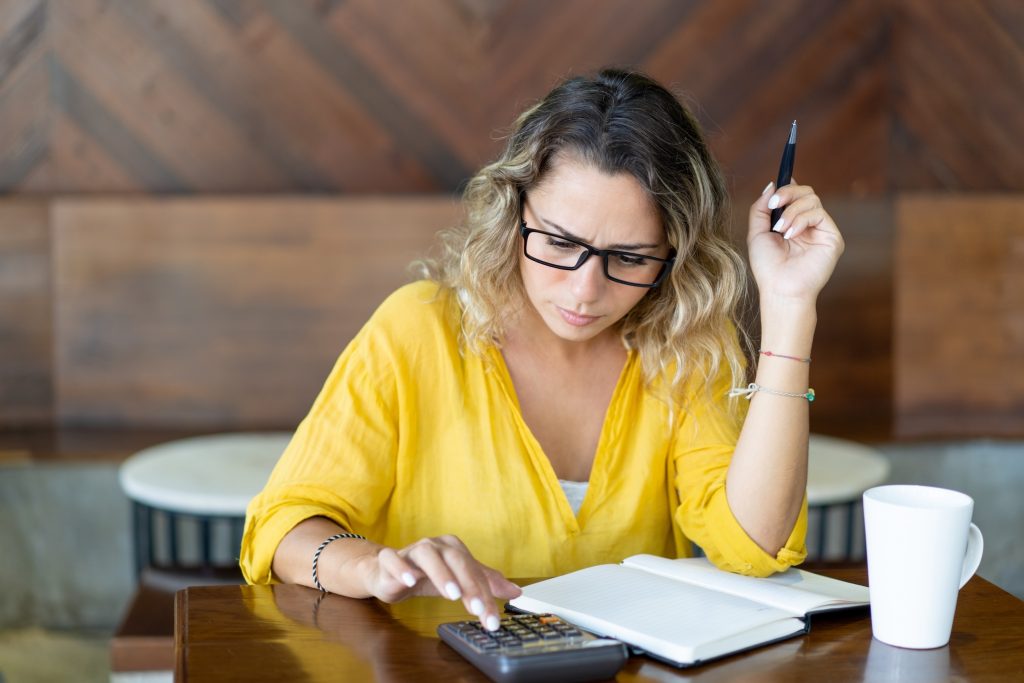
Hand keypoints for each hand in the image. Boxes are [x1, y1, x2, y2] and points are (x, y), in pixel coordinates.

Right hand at [351, 534, 521, 630]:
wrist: (387, 572)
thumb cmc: (425, 575)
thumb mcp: (457, 581)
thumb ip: (485, 584)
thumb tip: (516, 592)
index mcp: (453, 548)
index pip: (474, 570)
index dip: (485, 593)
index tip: (491, 618)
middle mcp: (434, 545)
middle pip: (456, 560)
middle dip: (469, 584)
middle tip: (477, 608)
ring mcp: (411, 550)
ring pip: (427, 555)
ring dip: (441, 574)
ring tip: (452, 594)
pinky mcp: (389, 559)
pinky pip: (393, 559)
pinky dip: (402, 568)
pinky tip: (410, 581)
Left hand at [747, 181, 843, 303]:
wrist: (779, 289)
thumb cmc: (767, 267)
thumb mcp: (757, 233)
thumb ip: (761, 208)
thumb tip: (772, 184)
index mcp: (792, 223)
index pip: (795, 195)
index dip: (787, 187)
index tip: (774, 191)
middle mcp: (809, 225)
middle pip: (806, 192)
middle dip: (788, 193)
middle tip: (774, 204)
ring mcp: (821, 230)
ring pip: (812, 199)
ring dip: (791, 211)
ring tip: (780, 230)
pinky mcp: (832, 237)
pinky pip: (819, 213)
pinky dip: (801, 220)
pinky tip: (791, 235)